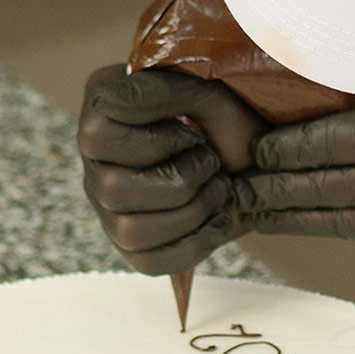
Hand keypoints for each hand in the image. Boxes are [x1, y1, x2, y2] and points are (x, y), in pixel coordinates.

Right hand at [77, 64, 261, 274]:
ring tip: (218, 189)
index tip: (192, 133)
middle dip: (180, 180)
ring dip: (191, 212)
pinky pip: (149, 263)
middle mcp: (96, 165)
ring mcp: (109, 209)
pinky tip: (218, 221)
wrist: (259, 157)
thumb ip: (158, 92)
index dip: (154, 142)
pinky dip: (195, 245)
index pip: (95, 139)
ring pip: (130, 231)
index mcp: (102, 117)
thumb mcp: (203, 90)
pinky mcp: (134, 246)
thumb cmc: (227, 118)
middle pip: (112, 190)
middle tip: (211, 163)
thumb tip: (110, 103)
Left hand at [235, 62, 354, 256]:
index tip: (249, 146)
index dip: (285, 149)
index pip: (335, 140)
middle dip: (273, 189)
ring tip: (251, 210)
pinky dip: (334, 228)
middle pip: (327, 187)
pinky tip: (305, 222)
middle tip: (231, 185)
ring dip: (293, 217)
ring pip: (343, 220)